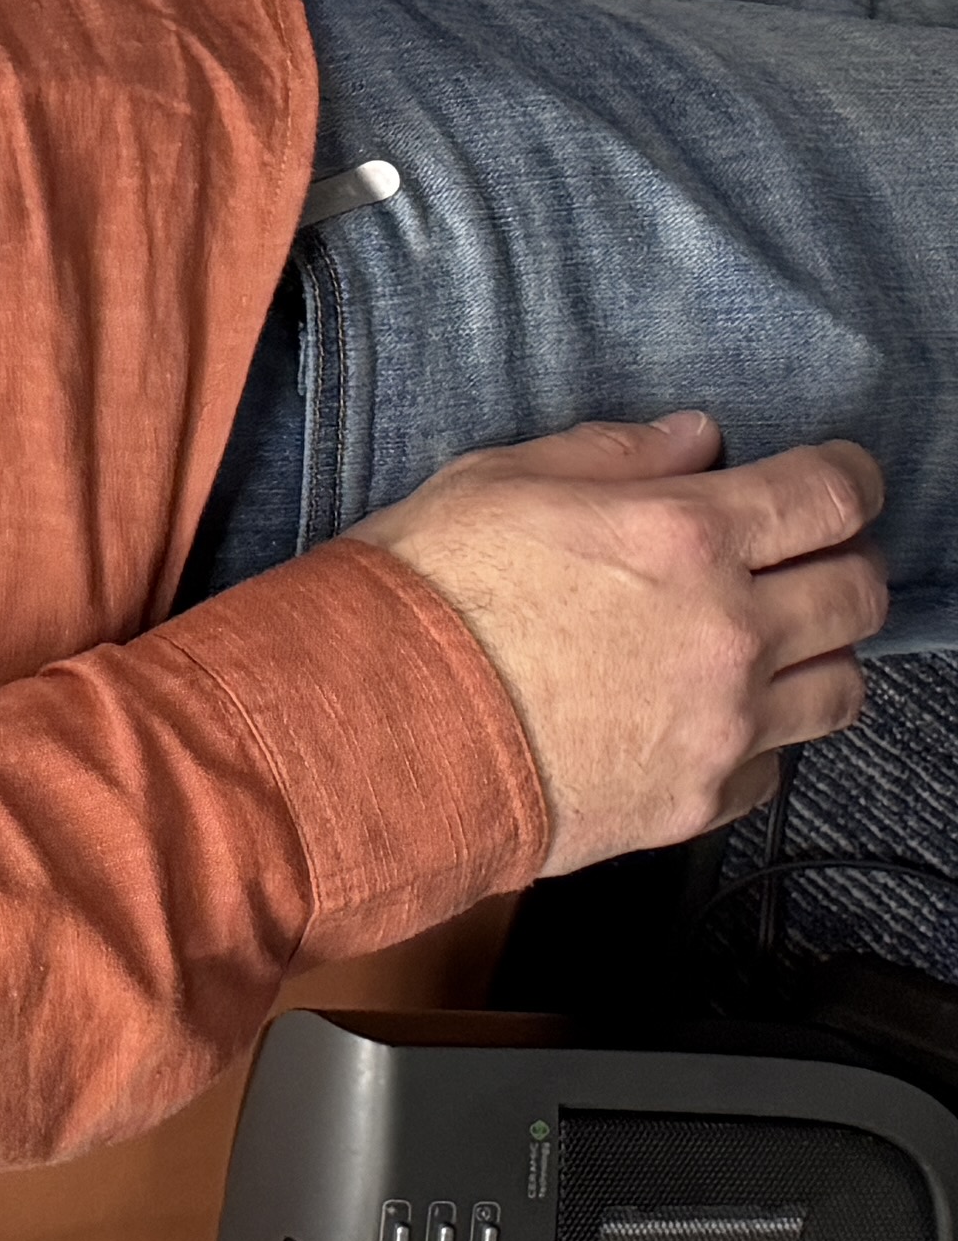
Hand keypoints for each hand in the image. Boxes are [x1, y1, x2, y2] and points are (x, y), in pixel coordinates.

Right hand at [346, 415, 886, 869]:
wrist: (381, 727)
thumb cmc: (426, 592)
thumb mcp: (497, 480)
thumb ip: (611, 454)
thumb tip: (693, 440)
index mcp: (684, 536)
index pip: (827, 498)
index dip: (850, 478)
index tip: (844, 478)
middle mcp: (729, 631)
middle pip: (859, 593)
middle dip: (846, 562)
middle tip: (807, 556)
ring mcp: (725, 724)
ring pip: (844, 687)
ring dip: (819, 654)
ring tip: (771, 642)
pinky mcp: (701, 799)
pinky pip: (776, 765)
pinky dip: (759, 737)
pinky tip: (705, 715)